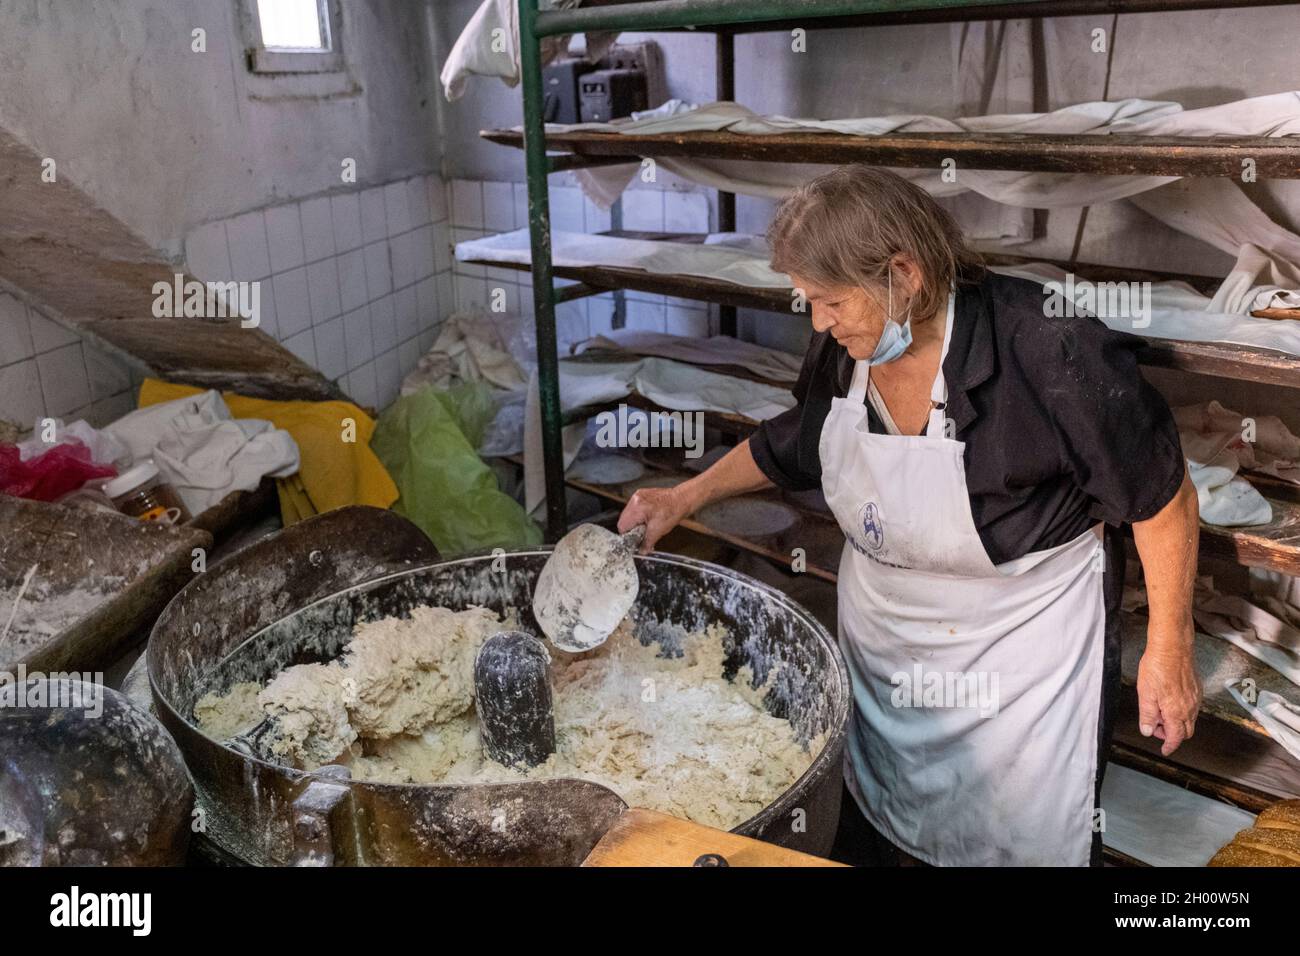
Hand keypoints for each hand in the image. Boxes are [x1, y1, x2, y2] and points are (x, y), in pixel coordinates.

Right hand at [618, 483, 694, 551]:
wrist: (682, 500)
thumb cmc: (673, 512)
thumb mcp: (658, 531)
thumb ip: (647, 542)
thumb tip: (641, 551)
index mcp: (637, 508)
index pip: (622, 526)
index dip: (628, 535)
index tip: (634, 539)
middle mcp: (635, 500)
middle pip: (624, 520)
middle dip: (632, 528)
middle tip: (642, 532)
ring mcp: (638, 496)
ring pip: (628, 514)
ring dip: (635, 522)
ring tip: (647, 524)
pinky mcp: (641, 495)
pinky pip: (634, 508)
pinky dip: (639, 515)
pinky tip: (648, 517)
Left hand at [1135, 637, 1200, 756]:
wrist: (1173, 648)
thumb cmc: (1158, 667)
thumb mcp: (1145, 693)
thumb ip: (1147, 715)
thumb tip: (1147, 731)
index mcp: (1176, 712)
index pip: (1176, 737)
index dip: (1170, 746)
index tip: (1165, 750)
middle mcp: (1190, 708)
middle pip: (1185, 732)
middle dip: (1172, 734)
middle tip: (1156, 726)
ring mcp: (1196, 698)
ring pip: (1190, 720)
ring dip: (1177, 722)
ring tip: (1160, 711)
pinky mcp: (1197, 689)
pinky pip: (1193, 707)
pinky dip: (1183, 711)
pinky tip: (1170, 701)